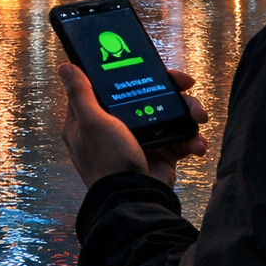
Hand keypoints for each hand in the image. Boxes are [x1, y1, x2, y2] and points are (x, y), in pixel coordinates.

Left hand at [58, 64, 208, 188]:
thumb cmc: (107, 162)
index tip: (152, 66)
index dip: (131, 71)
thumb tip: (66, 68)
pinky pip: (179, 139)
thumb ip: (81, 94)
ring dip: (187, 113)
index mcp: (93, 119)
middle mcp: (116, 127)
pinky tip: (196, 143)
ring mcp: (140, 140)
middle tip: (186, 85)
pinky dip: (191, 139)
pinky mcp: (159, 153)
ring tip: (198, 116)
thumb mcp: (91, 122)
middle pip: (146, 96)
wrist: (134, 199)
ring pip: (167, 114)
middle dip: (171, 90)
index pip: (112, 85)